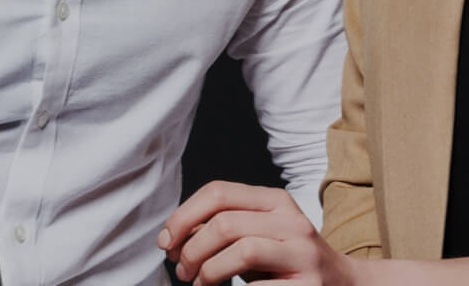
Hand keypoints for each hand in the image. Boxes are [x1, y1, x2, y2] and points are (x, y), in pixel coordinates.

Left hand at [158, 180, 357, 285]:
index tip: (167, 241)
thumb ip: (225, 229)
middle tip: (183, 270)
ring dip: (208, 272)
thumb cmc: (286, 263)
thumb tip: (177, 235)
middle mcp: (291, 220)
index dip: (184, 216)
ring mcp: (301, 253)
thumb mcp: (259, 235)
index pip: (219, 192)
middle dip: (192, 249)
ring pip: (240, 249)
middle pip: (224, 222)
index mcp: (276, 200)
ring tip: (201, 284)